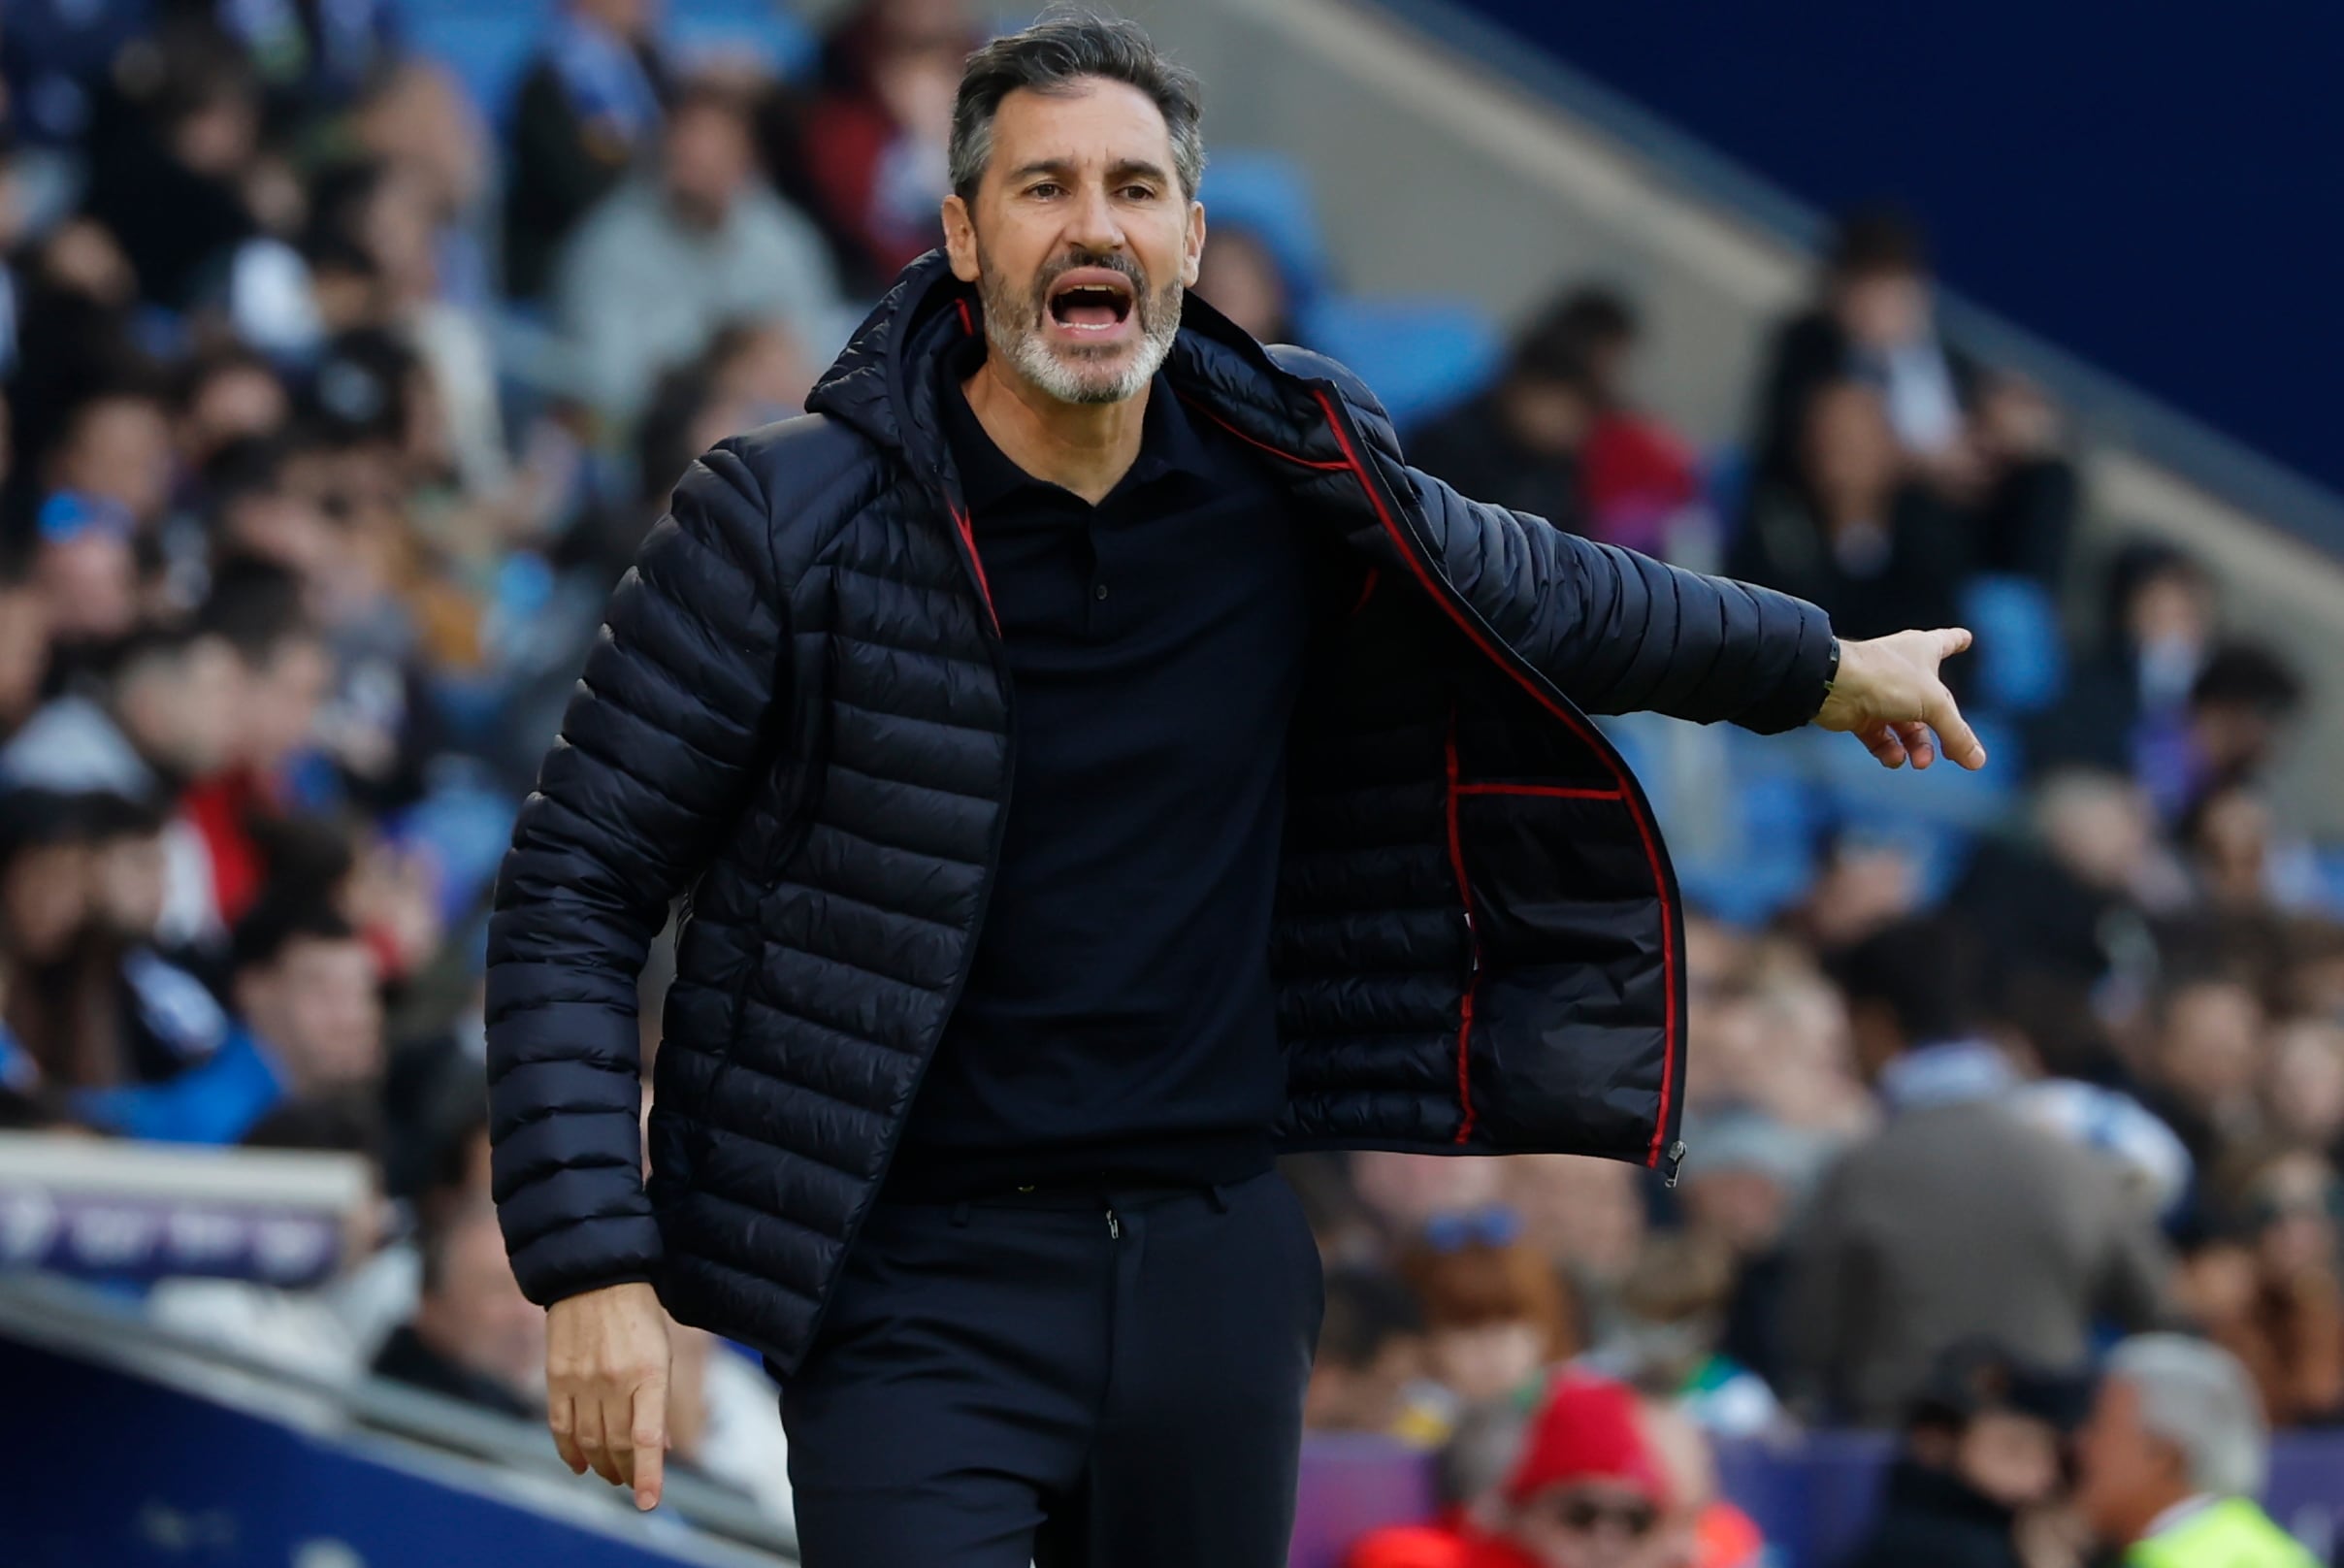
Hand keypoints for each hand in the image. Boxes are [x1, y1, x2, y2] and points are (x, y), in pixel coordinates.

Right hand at [546, 1281, 670, 1509]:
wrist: (596, 1275)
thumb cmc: (638, 1314)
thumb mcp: (661, 1352)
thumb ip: (658, 1401)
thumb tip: (659, 1448)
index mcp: (648, 1373)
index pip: (646, 1439)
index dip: (648, 1476)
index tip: (648, 1502)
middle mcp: (614, 1381)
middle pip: (617, 1447)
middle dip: (626, 1473)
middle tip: (632, 1482)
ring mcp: (582, 1381)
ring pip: (589, 1442)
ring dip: (601, 1466)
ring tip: (611, 1474)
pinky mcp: (556, 1378)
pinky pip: (560, 1426)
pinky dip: (569, 1452)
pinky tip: (578, 1464)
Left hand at [1813, 628, 1985, 770]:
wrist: (1833, 686)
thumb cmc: (1886, 678)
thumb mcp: (1933, 704)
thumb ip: (1956, 733)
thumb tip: (1977, 760)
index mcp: (1923, 651)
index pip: (1946, 642)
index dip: (1957, 640)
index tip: (1966, 637)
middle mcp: (1902, 669)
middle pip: (1932, 703)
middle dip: (1944, 731)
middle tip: (1955, 754)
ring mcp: (1881, 691)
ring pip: (1907, 725)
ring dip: (1917, 747)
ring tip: (1920, 762)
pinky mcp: (1861, 713)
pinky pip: (1881, 737)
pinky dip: (1889, 750)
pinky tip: (1895, 759)